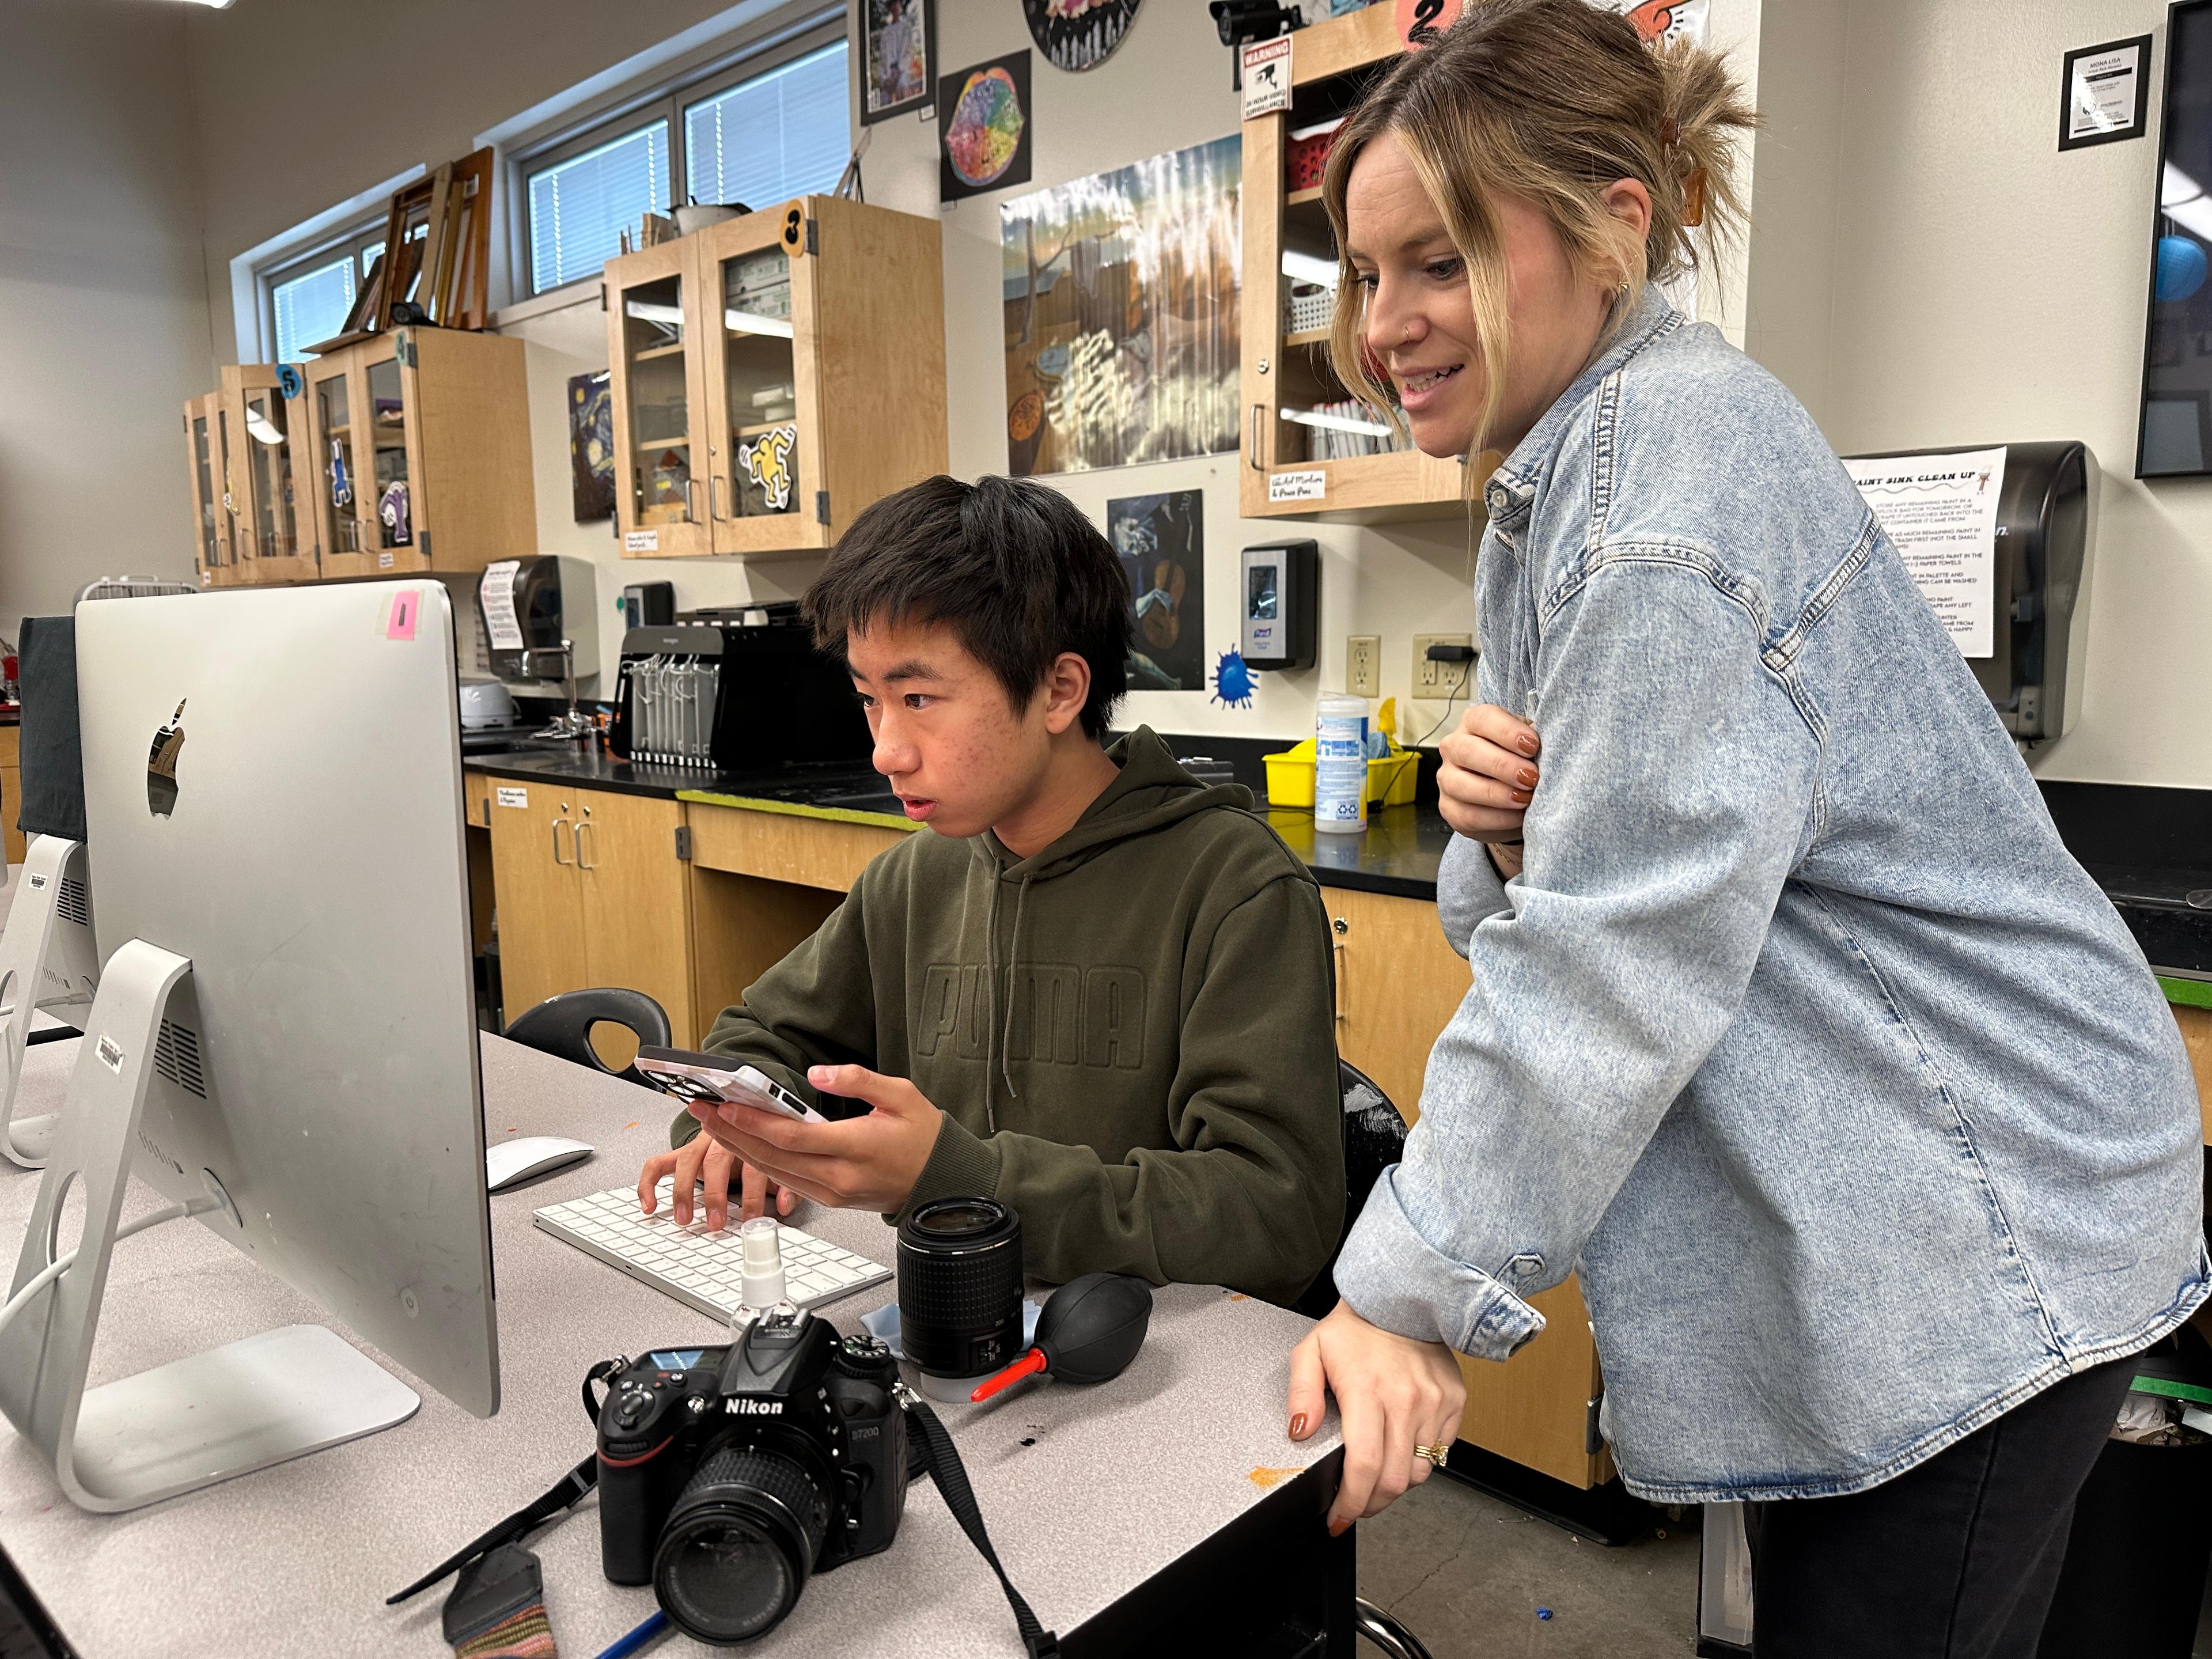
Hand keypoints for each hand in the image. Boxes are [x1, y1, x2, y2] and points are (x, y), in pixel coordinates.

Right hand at [637, 1132, 794, 1230]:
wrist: (746, 1121)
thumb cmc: (764, 1149)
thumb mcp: (783, 1166)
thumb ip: (787, 1186)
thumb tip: (786, 1207)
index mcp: (752, 1138)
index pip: (753, 1163)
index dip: (753, 1193)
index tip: (753, 1219)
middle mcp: (723, 1136)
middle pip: (716, 1160)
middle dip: (715, 1194)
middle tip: (716, 1223)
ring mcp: (699, 1142)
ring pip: (687, 1160)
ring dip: (684, 1191)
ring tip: (685, 1218)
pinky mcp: (682, 1151)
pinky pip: (657, 1164)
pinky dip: (649, 1183)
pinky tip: (649, 1205)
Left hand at [690, 1064, 942, 1214]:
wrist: (941, 1182)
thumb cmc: (923, 1138)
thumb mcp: (902, 1095)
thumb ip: (858, 1080)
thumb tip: (817, 1074)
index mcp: (856, 1147)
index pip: (793, 1137)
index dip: (755, 1122)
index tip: (727, 1105)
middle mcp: (839, 1176)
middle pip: (773, 1156)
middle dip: (732, 1132)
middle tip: (704, 1108)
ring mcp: (831, 1192)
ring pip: (773, 1172)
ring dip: (738, 1148)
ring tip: (712, 1123)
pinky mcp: (828, 1199)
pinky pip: (785, 1181)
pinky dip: (758, 1162)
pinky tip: (741, 1145)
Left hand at [1287, 1301, 1466, 1534]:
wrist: (1403, 1299)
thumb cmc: (1354, 1329)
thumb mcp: (1311, 1351)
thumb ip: (1301, 1393)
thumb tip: (1299, 1431)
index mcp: (1366, 1391)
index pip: (1363, 1465)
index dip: (1351, 1502)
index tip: (1338, 1517)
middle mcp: (1405, 1400)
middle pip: (1393, 1480)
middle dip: (1370, 1505)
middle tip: (1355, 1506)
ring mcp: (1433, 1403)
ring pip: (1419, 1472)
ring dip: (1395, 1486)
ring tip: (1375, 1478)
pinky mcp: (1454, 1403)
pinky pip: (1439, 1451)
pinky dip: (1419, 1461)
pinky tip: (1400, 1450)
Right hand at [1436, 705, 1539, 871]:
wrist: (1512, 799)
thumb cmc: (1522, 762)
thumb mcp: (1531, 745)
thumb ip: (1535, 742)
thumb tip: (1551, 748)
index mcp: (1474, 722)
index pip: (1483, 719)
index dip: (1507, 731)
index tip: (1533, 745)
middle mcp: (1454, 747)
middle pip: (1468, 751)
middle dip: (1503, 765)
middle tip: (1531, 777)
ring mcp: (1447, 778)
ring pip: (1461, 784)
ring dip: (1497, 794)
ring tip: (1526, 799)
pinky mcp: (1449, 808)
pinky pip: (1468, 815)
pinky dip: (1496, 818)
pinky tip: (1518, 816)